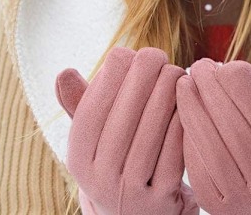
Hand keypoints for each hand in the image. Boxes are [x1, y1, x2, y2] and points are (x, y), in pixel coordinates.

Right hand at [55, 46, 198, 214]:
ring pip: (153, 127)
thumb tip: (64, 73)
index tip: (127, 52)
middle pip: (125, 114)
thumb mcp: (95, 137)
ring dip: (167, 90)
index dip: (110, 74)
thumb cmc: (117, 158)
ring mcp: (131, 193)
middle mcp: (99, 180)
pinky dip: (182, 116)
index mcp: (78, 159)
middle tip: (157, 54)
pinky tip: (186, 98)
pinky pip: (175, 146)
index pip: (92, 108)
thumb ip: (82, 104)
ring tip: (174, 71)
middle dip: (144, 74)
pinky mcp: (163, 199)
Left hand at [176, 58, 250, 214]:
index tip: (227, 65)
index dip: (241, 83)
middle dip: (211, 89)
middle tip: (200, 66)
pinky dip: (188, 133)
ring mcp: (242, 201)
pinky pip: (196, 162)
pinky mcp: (215, 206)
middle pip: (234, 125)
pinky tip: (184, 111)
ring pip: (211, 143)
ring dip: (193, 107)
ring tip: (185, 82)